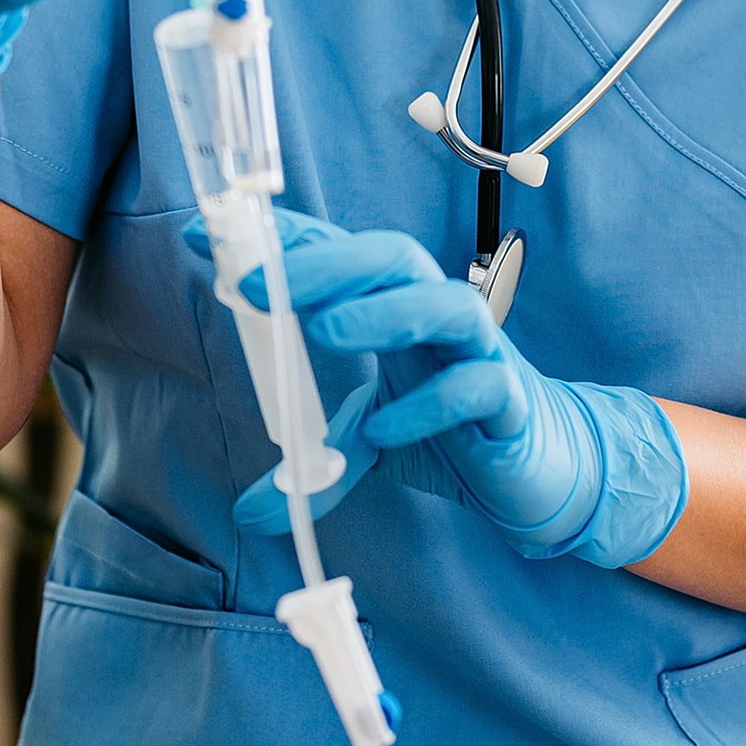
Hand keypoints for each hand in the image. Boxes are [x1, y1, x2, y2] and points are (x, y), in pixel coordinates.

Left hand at [192, 212, 687, 568]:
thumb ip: (315, 466)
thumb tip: (249, 512)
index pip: (339, 256)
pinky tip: (386, 426)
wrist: (539, 466)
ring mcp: (480, 352)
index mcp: (397, 306)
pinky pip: (476, 387)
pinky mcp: (511, 399)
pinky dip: (430, 404)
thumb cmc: (452, 425)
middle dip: (325, 262)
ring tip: (323, 328)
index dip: (280, 241)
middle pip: (392, 258)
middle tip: (255, 281)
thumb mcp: (369, 440)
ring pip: (445, 304)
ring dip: (383, 311)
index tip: (205, 233)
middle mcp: (437, 313)